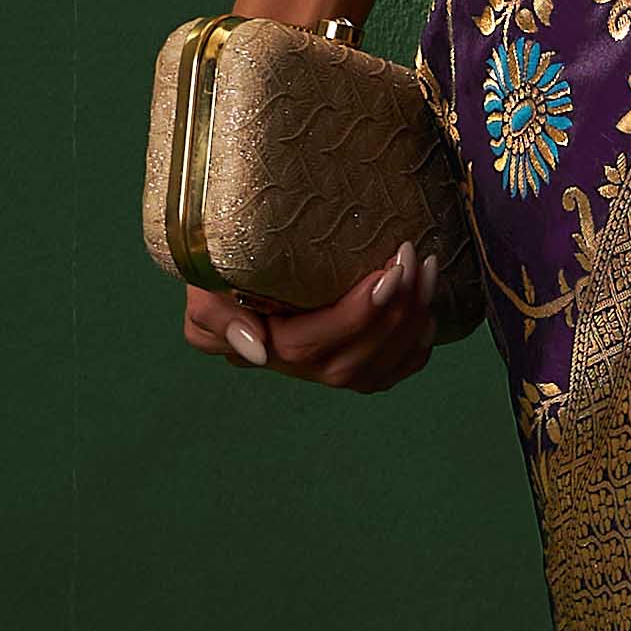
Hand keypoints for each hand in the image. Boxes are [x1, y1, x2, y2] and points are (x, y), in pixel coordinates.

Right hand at [184, 250, 438, 391]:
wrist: (238, 261)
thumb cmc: (222, 263)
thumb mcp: (203, 284)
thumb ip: (215, 318)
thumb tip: (256, 351)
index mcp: (263, 347)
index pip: (311, 344)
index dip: (354, 315)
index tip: (386, 270)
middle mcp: (297, 369)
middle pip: (353, 359)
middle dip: (392, 312)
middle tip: (412, 258)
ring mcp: (325, 370)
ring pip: (377, 367)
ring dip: (411, 322)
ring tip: (426, 270)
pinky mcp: (352, 362)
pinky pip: (390, 371)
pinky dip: (415, 348)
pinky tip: (428, 312)